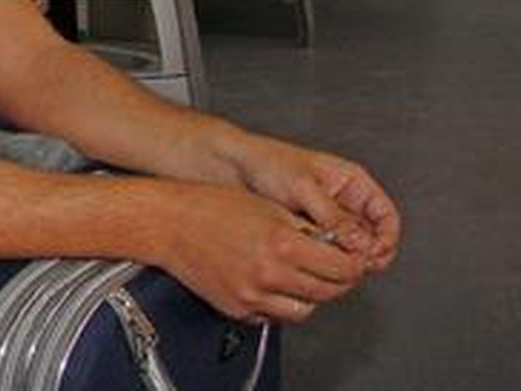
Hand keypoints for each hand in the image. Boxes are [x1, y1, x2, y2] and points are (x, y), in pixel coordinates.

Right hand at [155, 181, 366, 324]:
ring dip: (311, 295)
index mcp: (281, 243)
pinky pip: (274, 316)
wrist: (168, 223)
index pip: (342, 267)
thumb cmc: (209, 206)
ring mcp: (252, 296)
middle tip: (334, 267)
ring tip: (301, 275)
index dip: (353, 263)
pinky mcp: (238, 309)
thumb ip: (304, 228)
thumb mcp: (266, 205)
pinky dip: (280, 303)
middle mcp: (269, 274)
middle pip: (328, 292)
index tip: (351, 258)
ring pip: (305, 310)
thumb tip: (333, 243)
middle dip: (338, 280)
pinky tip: (273, 282)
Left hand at [225, 133, 400, 272]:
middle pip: (373, 237)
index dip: (386, 238)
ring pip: (351, 248)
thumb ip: (333, 216)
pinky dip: (326, 259)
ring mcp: (328, 218)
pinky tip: (315, 263)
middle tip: (355, 267)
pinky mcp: (311, 231)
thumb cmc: (267, 163)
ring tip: (332, 265)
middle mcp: (344, 202)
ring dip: (346, 260)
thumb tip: (360, 243)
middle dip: (367, 255)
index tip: (374, 255)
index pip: (386, 216)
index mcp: (352, 182)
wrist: (233, 167)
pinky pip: (328, 251)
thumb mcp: (304, 187)